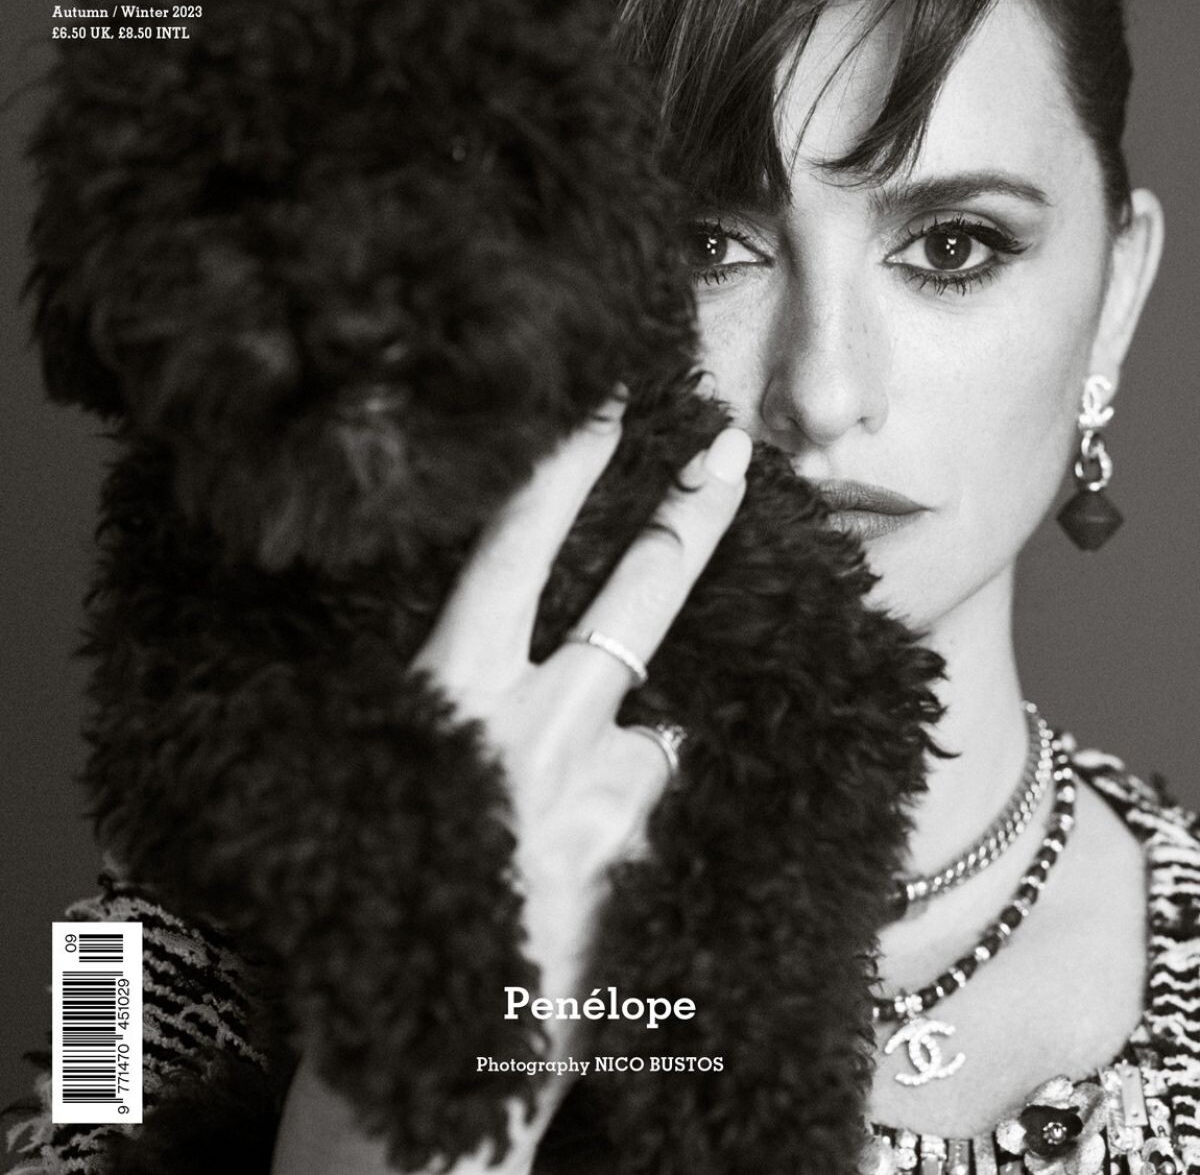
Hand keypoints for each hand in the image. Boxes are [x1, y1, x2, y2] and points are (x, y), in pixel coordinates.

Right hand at [272, 399, 750, 1173]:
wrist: (421, 1058)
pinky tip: (580, 878)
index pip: (511, 552)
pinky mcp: (630, 855)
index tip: (605, 404)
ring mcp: (587, 793)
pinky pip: (650, 810)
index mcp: (446, 694)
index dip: (561, 469)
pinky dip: (630, 822)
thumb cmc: (401, 897)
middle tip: (732, 449)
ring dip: (629, 758)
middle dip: (689, 516)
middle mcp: (523, 728)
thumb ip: (489, 717)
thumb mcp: (421, 779)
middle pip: (631, 597)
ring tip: (558, 829)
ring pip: (655, 728)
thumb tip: (587, 691)